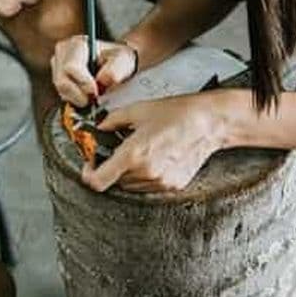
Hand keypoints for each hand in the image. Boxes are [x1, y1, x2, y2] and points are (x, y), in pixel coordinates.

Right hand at [51, 36, 137, 106]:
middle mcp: (63, 52)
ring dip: (78, 97)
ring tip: (93, 94)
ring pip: (61, 90)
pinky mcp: (57, 78)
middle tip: (95, 97)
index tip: (95, 92)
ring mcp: (57, 65)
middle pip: (62, 81)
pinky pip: (62, 95)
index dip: (82, 83)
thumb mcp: (124, 60)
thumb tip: (102, 80)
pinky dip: (75, 99)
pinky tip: (86, 93)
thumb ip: (115, 69)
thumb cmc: (119, 59)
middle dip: (80, 94)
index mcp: (77, 43)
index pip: (70, 67)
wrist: (116, 64)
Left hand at [82, 92, 222, 192]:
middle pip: (115, 181)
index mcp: (133, 154)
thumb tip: (98, 129)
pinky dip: (145, 175)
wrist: (207, 123)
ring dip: (128, 172)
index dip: (89, 175)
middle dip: (111, 166)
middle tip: (118, 149)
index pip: (98, 182)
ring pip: (131, 185)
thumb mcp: (136, 110)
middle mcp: (146, 173)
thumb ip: (111, 122)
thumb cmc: (175, 113)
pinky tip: (154, 156)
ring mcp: (160, 182)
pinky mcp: (172, 186)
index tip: (89, 165)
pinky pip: (149, 186)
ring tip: (140, 150)